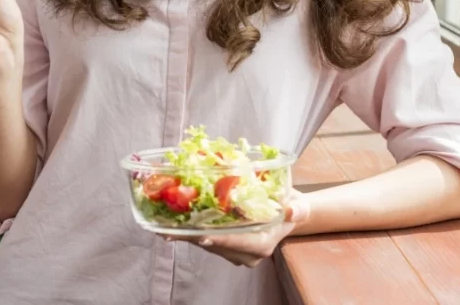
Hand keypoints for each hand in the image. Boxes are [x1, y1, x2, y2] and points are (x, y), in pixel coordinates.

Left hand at [167, 191, 309, 267]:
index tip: (203, 236)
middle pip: (216, 245)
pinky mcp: (223, 244)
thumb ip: (297, 209)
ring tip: (161, 226)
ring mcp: (233, 251)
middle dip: (192, 237)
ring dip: (185, 234)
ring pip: (206, 243)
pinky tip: (167, 224)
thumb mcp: (299, 205)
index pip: (239, 244)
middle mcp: (245, 253)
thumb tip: (292, 210)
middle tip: (168, 232)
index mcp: (262, 245)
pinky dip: (187, 230)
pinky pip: (204, 238)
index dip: (221, 240)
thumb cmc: (291, 205)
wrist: (286, 211)